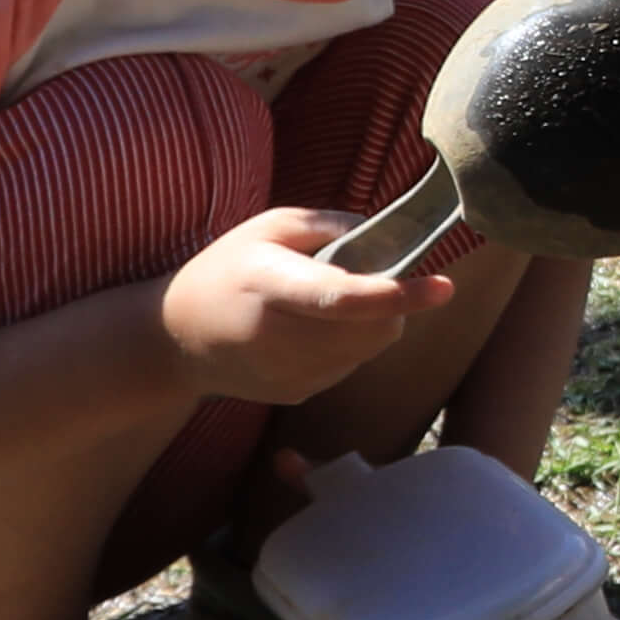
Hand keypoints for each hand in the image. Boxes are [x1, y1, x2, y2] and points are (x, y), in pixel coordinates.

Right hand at [158, 205, 443, 403]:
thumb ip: (329, 225)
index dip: (396, 294)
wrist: (175, 339)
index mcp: (268, 285)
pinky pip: (347, 368)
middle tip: (374, 280)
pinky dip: (349, 347)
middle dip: (392, 306)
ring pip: (366, 352)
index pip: (340, 297)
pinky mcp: (292, 394)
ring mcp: (284, 374)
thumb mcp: (268, 228)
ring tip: (329, 305)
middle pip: (369, 331)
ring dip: (371, 327)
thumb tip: (387, 235)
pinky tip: (311, 332)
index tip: (444, 286)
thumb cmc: (226, 270)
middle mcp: (275, 337)